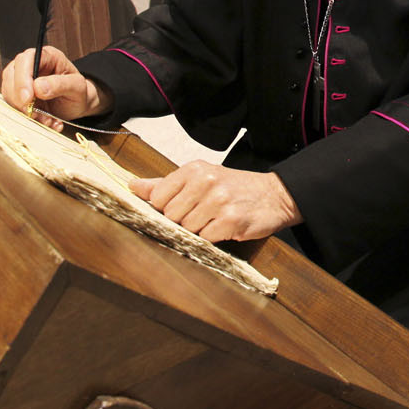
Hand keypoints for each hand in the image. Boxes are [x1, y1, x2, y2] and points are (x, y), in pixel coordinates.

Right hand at [1, 46, 110, 130]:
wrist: (76, 106)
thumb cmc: (78, 92)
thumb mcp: (77, 87)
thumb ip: (60, 84)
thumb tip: (38, 87)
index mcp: (46, 56)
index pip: (25, 60)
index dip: (22, 78)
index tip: (27, 98)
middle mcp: (30, 65)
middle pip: (11, 75)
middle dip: (18, 97)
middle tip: (32, 113)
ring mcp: (21, 80)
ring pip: (8, 92)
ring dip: (23, 110)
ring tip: (46, 119)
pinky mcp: (17, 96)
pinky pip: (13, 106)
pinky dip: (26, 117)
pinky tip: (44, 121)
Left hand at [129, 162, 302, 242]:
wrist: (274, 195)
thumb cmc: (234, 188)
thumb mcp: (200, 178)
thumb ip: (165, 184)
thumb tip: (133, 186)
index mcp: (194, 170)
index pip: (158, 198)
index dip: (167, 208)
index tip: (183, 207)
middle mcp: (206, 182)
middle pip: (171, 216)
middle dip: (184, 221)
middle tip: (203, 214)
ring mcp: (219, 201)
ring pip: (187, 229)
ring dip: (200, 230)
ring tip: (215, 219)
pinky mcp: (231, 221)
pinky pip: (205, 238)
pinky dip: (213, 237)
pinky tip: (225, 227)